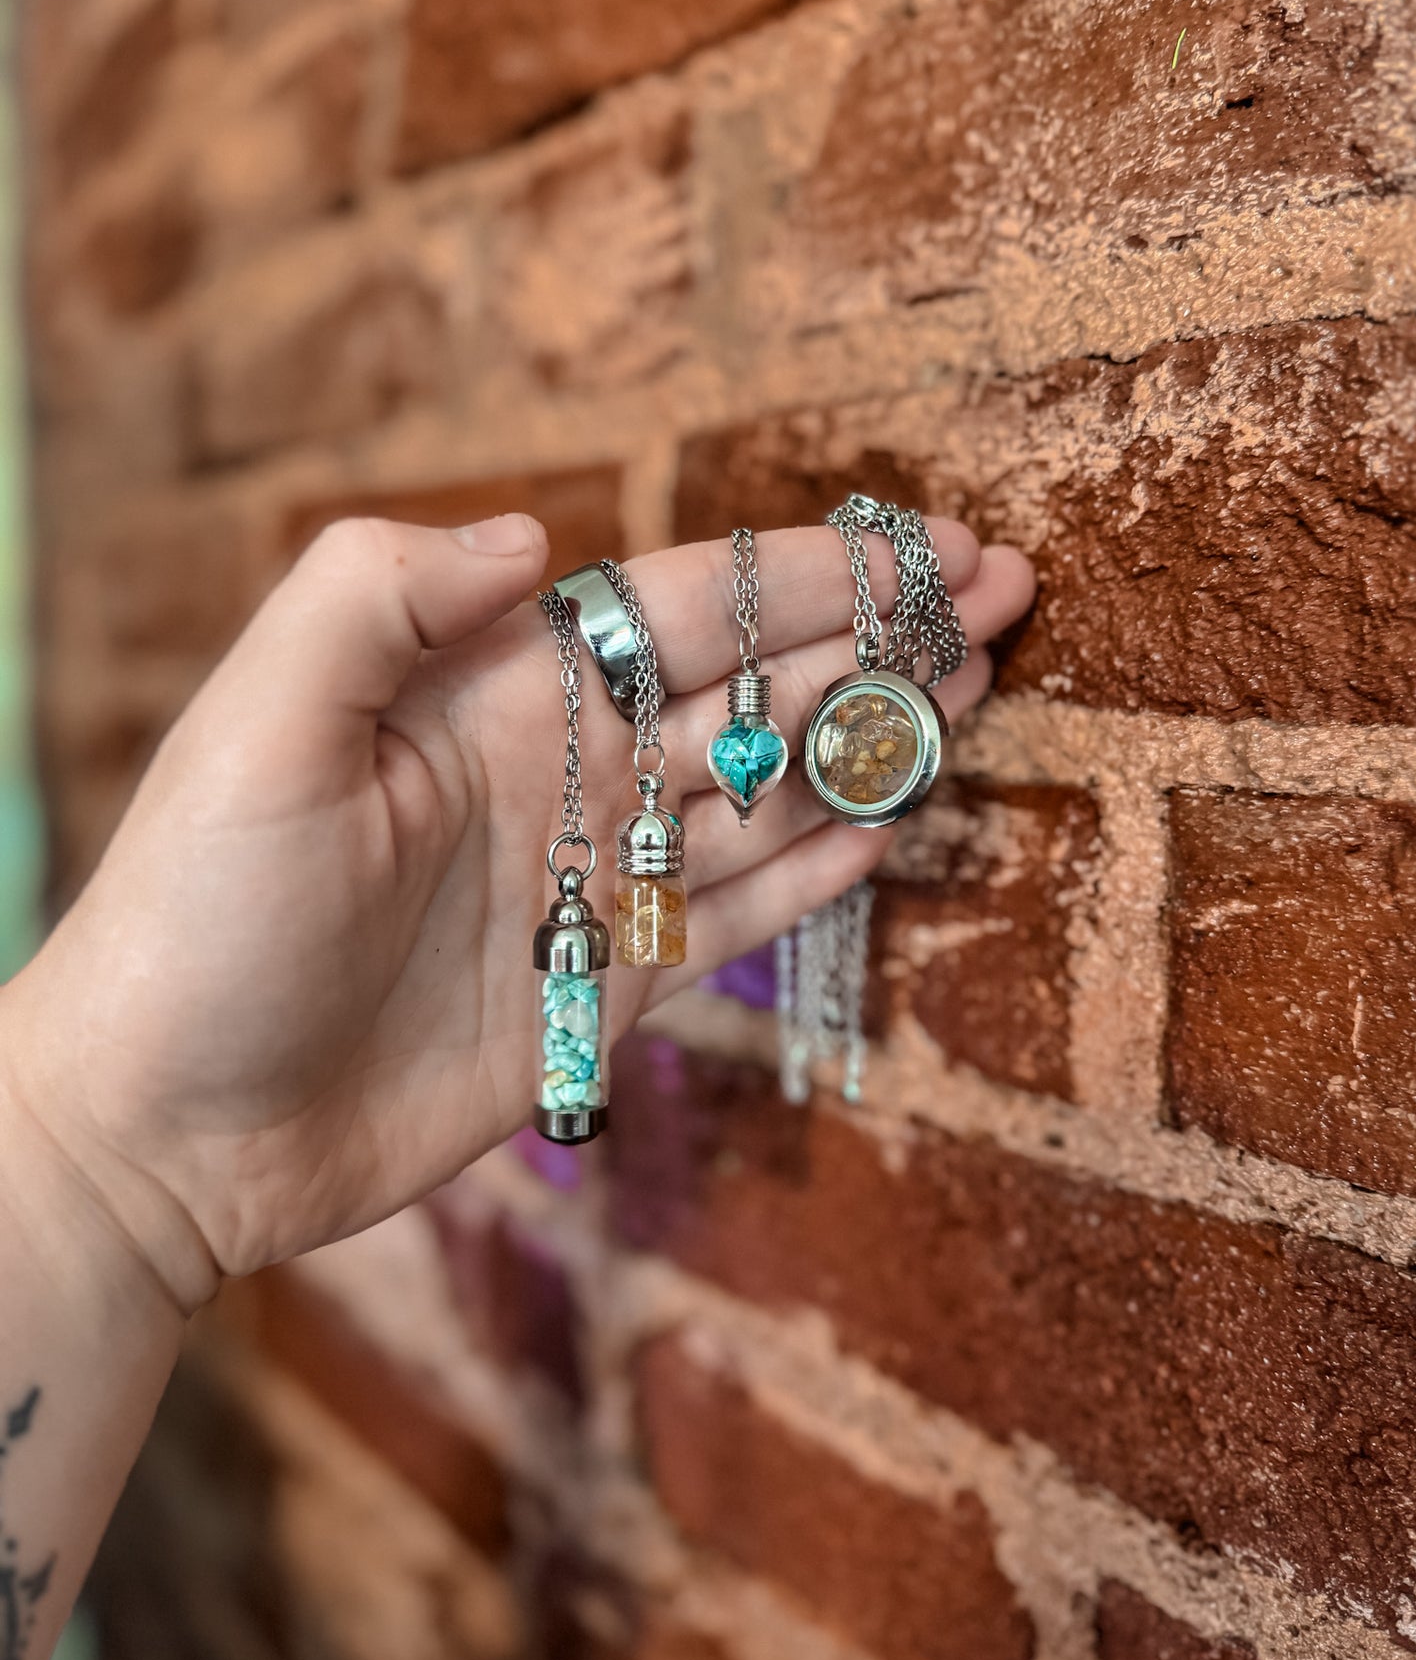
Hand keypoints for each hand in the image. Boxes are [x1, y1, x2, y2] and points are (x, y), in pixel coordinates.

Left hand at [0, 514, 1033, 1310]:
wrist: (167, 1124)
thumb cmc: (197, 915)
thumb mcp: (262, 728)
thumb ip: (376, 598)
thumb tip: (535, 536)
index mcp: (499, 690)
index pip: (688, 608)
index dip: (814, 575)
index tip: (929, 550)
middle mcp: (564, 771)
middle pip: (755, 690)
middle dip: (877, 641)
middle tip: (1003, 603)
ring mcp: (591, 882)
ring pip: (766, 796)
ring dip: (870, 745)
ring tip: (976, 696)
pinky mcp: (603, 987)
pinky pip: (734, 917)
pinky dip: (814, 875)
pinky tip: (889, 832)